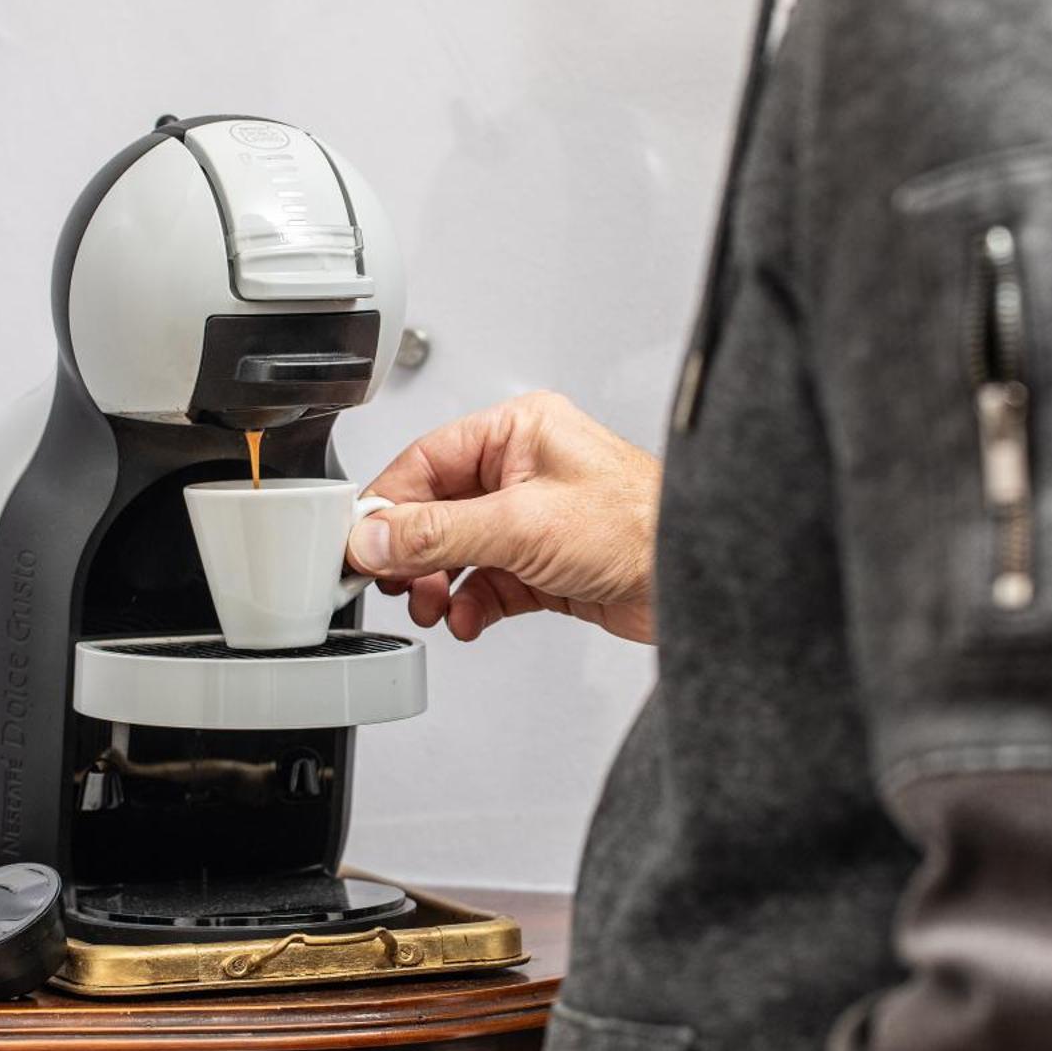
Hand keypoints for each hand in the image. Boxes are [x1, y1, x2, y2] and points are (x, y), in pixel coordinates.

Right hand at [346, 391, 660, 642]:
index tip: (357, 542)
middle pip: (437, 510)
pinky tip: (468, 619)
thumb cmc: (639, 527)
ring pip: (458, 552)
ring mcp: (535, 519)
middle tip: (393, 582)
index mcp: (519, 431)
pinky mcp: (546, 564)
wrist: (695, 581)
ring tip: (431, 606)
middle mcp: (525, 469)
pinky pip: (487, 583)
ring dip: (437, 584)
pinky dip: (471, 604)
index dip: (389, 504)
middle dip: (412, 553)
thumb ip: (438, 533)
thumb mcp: (521, 525)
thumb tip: (376, 536)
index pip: (428, 460)